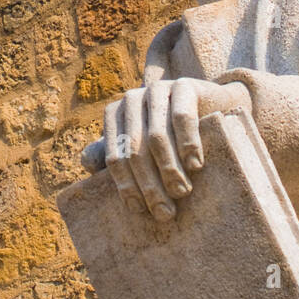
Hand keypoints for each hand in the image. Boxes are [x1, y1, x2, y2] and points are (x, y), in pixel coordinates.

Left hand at [82, 78, 251, 220]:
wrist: (212, 107)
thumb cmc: (173, 134)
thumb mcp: (144, 145)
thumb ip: (118, 153)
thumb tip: (86, 164)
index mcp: (115, 114)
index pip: (114, 155)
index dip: (126, 185)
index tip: (140, 210)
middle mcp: (132, 98)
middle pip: (134, 148)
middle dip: (149, 184)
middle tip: (165, 212)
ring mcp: (157, 89)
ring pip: (157, 136)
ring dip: (169, 169)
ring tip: (181, 192)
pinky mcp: (183, 86)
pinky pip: (182, 118)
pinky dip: (188, 145)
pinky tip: (195, 166)